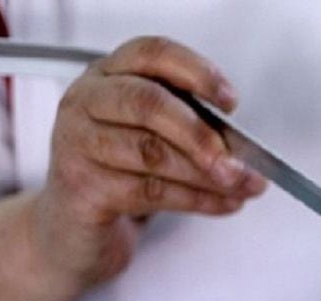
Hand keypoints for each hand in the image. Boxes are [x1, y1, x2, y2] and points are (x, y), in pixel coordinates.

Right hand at [31, 36, 266, 287]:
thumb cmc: (124, 173)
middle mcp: (87, 100)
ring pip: (151, 153)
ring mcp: (77, 142)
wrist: (75, 226)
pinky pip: (149, 191)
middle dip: (201, 133)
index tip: (231, 102)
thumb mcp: (157, 138)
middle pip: (148, 103)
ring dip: (208, 175)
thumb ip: (193, 129)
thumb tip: (245, 147)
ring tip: (243, 186)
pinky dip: (197, 200)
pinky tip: (225, 204)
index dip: (197, 73)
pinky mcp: (81, 187)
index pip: (152, 54)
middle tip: (240, 161)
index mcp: (110, 74)